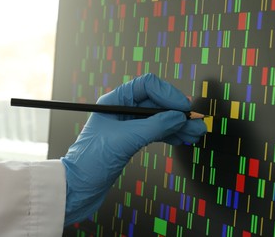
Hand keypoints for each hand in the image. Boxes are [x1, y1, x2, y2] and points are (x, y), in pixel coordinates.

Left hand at [61, 73, 206, 225]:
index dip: (167, 94)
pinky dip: (170, 134)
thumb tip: (178, 117)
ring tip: (196, 132)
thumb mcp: (125, 140)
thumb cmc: (90, 162)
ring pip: (159, 118)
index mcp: (115, 101)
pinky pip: (156, 132)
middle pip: (157, 103)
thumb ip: (154, 126)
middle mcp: (122, 109)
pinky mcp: (132, 140)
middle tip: (196, 121)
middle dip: (177, 111)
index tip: (182, 107)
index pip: (147, 86)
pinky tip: (182, 137)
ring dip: (178, 124)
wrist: (78, 188)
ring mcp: (128, 125)